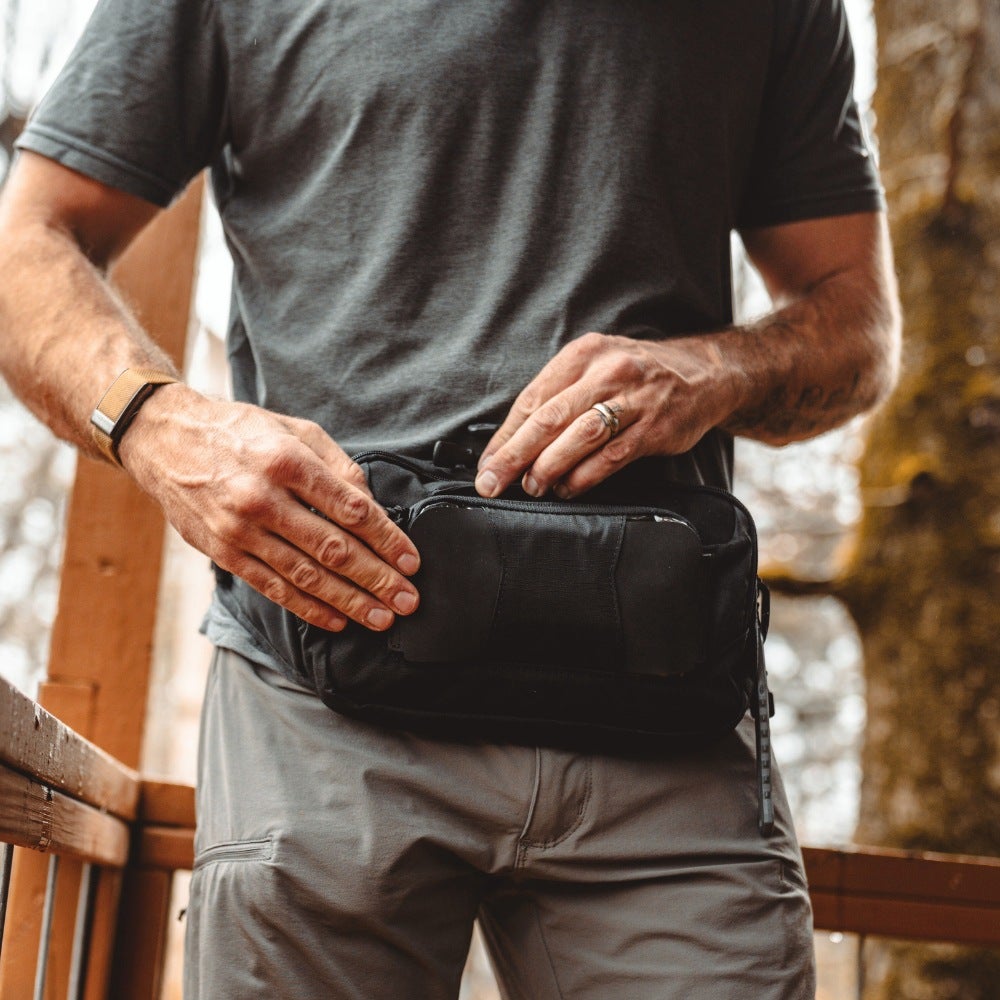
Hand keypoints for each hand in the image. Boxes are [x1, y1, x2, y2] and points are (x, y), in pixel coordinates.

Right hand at [119, 387, 419, 632]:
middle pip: (333, 549)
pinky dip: (308, 607)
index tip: (412, 561)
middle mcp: (263, 498)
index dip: (387, 540)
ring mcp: (240, 530)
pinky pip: (273, 587)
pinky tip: (336, 620)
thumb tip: (372, 507)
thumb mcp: (296, 430)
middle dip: (377, 579)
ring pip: (306, 576)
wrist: (167, 441)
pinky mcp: (224, 553)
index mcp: (288, 462)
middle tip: (408, 601)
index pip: (351, 510)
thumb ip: (339, 467)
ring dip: (350, 601)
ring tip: (382, 619)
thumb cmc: (242, 432)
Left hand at [474, 331, 736, 498]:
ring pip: (579, 435)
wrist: (703, 373)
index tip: (486, 464)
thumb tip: (511, 442)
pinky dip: (583, 476)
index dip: (505, 436)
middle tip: (492, 483)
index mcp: (583, 354)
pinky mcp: (656, 427)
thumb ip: (558, 396)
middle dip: (514, 454)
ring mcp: (634, 399)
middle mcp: (607, 371)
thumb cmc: (635, 375)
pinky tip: (567, 488)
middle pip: (550, 417)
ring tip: (531, 487)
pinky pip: (611, 456)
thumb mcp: (595, 367)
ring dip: (548, 466)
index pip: (532, 399)